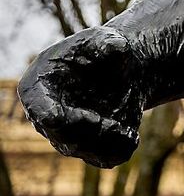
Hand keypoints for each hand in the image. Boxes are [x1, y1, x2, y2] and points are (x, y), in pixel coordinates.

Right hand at [18, 26, 144, 167]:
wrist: (123, 69)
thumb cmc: (104, 49)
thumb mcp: (104, 38)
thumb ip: (106, 41)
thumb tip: (115, 47)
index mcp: (39, 87)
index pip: (40, 110)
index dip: (56, 117)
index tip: (76, 117)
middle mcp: (47, 116)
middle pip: (64, 137)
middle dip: (93, 132)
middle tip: (116, 125)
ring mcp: (66, 134)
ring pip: (85, 151)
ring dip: (110, 143)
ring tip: (128, 131)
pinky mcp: (90, 145)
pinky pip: (104, 158)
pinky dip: (121, 149)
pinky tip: (132, 135)